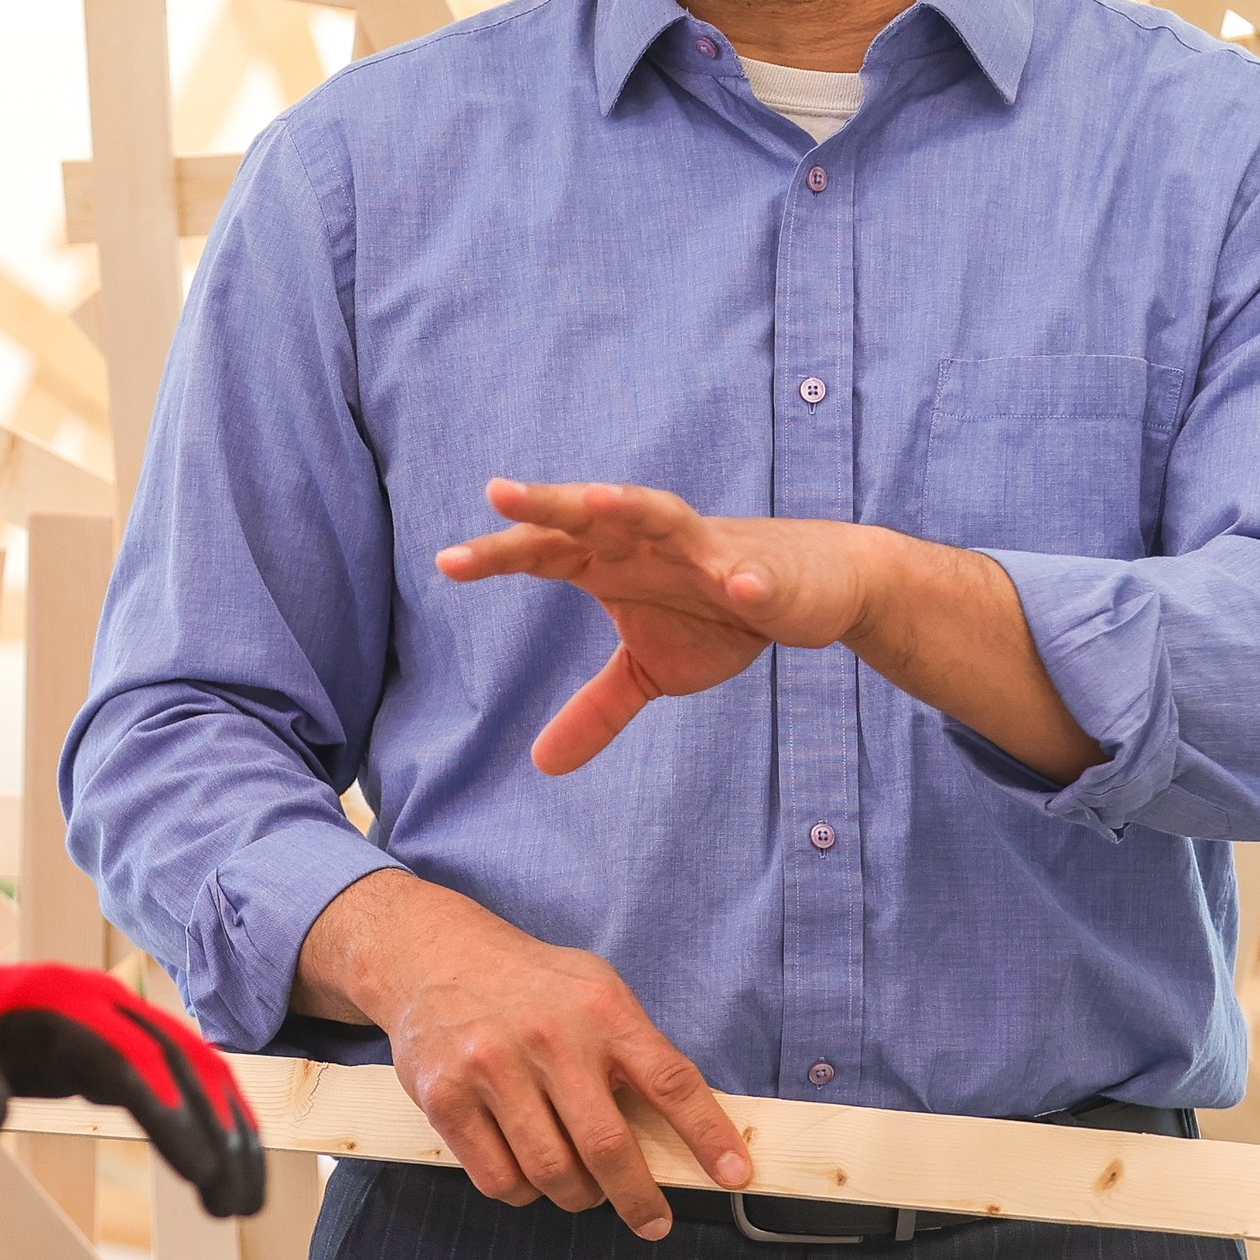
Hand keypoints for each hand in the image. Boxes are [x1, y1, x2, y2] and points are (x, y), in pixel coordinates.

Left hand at [0, 923, 267, 1216]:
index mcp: (64, 1008)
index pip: (132, 1064)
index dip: (171, 1115)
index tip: (201, 1171)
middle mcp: (105, 1002)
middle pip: (179, 1062)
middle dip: (216, 1132)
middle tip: (235, 1204)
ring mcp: (121, 1013)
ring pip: (196, 1065)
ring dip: (229, 1127)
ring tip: (244, 1200)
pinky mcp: (126, 1034)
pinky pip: (185, 1069)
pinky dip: (216, 1112)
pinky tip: (233, 1161)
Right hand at [295, 870, 747, 1239]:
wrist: (431, 954)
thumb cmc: (531, 984)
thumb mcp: (596, 990)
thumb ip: (635, 1051)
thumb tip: (686, 1133)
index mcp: (600, 1008)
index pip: (669, 1080)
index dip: (708, 1135)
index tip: (736, 1177)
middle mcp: (548, 1036)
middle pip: (607, 1146)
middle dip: (639, 1200)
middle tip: (653, 1221)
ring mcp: (491, 1067)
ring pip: (552, 1174)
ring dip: (576, 1196)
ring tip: (579, 1185)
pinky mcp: (444, 1097)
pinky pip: (498, 1180)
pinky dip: (523, 1192)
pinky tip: (527, 1171)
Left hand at [437, 479, 874, 773]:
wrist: (812, 589)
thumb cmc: (719, 615)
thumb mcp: (650, 671)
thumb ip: (595, 709)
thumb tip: (541, 765)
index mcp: (613, 561)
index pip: (545, 551)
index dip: (499, 555)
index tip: (446, 562)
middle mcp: (649, 541)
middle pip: (589, 516)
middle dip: (547, 505)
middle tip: (498, 494)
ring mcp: (706, 548)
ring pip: (662, 516)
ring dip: (631, 507)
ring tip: (598, 502)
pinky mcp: (762, 571)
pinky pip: (753, 576)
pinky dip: (747, 580)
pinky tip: (739, 589)